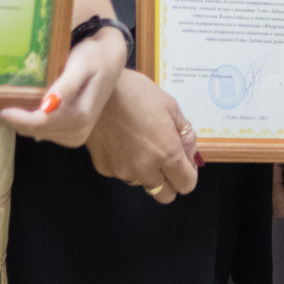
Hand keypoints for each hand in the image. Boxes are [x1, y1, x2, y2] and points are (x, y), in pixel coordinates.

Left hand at [0, 27, 127, 146]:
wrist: (111, 60)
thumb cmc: (94, 56)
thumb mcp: (82, 64)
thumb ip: (66, 85)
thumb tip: (48, 105)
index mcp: (80, 115)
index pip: (39, 122)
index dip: (14, 115)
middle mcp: (76, 131)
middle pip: (33, 129)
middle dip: (8, 117)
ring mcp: (73, 135)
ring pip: (33, 131)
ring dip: (12, 119)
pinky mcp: (69, 134)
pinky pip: (39, 130)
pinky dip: (23, 120)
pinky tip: (8, 107)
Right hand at [86, 70, 201, 200]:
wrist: (94, 89)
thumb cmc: (135, 92)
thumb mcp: (170, 106)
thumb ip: (185, 135)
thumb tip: (190, 156)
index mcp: (167, 154)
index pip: (186, 185)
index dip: (187, 174)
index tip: (182, 162)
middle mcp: (145, 169)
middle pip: (165, 194)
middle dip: (169, 180)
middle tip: (163, 157)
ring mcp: (122, 171)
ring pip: (142, 183)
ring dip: (145, 171)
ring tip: (138, 142)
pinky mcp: (104, 168)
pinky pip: (121, 173)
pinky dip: (125, 163)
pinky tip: (120, 140)